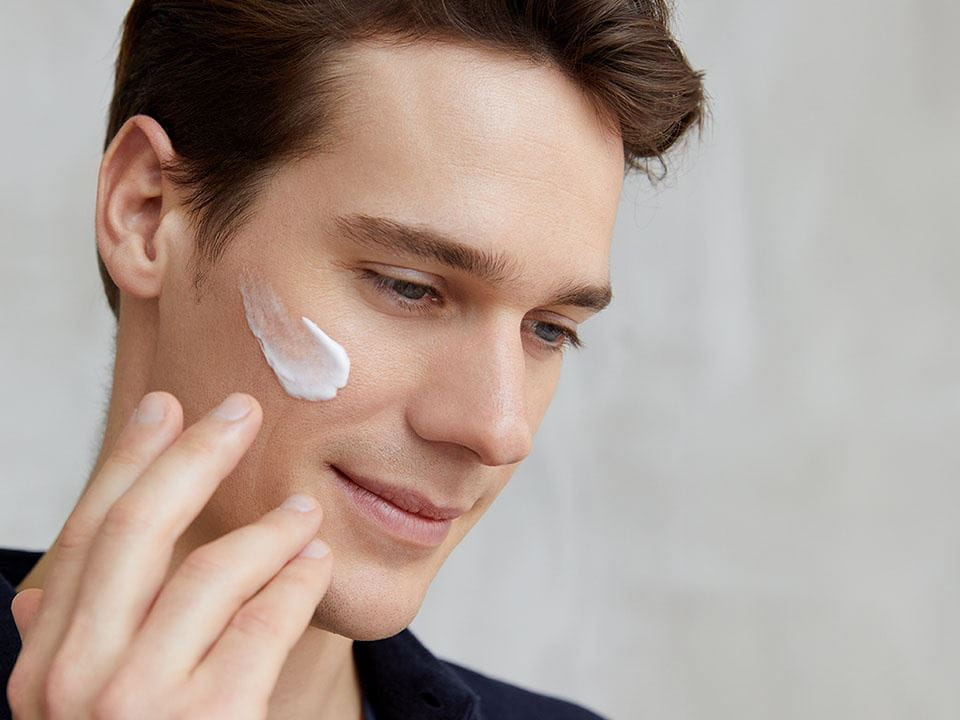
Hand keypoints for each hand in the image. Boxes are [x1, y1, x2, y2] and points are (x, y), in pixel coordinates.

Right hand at [7, 392, 332, 719]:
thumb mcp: (77, 710)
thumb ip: (70, 648)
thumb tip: (39, 593)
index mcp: (41, 667)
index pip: (84, 538)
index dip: (126, 463)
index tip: (164, 408)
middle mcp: (72, 680)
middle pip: (136, 532)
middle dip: (190, 457)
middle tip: (239, 411)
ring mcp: (135, 706)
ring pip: (207, 573)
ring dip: (264, 529)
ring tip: (301, 513)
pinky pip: (261, 626)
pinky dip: (293, 585)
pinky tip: (313, 565)